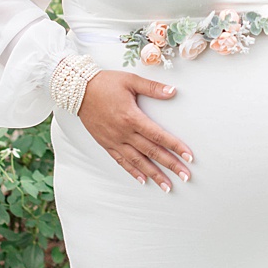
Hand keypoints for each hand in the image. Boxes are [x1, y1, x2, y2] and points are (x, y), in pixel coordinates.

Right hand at [76, 71, 189, 191]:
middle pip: (151, 152)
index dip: (176, 147)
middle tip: (186, 176)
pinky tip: (143, 180)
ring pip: (138, 161)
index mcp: (132, 117)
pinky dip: (133, 171)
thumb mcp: (130, 80)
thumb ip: (153, 88)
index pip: (159, 136)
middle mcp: (124, 132)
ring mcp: (114, 140)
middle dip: (171, 165)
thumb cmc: (105, 83)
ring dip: (154, 174)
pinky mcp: (106, 143)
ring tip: (167, 186)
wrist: (78, 90)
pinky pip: (121, 161)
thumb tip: (173, 91)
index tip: (189, 157)